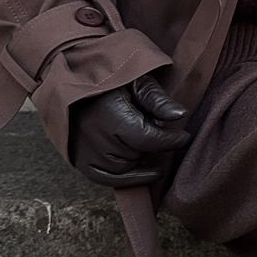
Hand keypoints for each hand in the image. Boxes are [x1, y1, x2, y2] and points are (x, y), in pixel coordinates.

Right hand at [67, 72, 191, 186]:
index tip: (184, 137)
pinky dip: (127, 179)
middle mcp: (94, 135)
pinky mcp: (79, 159)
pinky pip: (106, 179)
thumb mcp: (136, 79)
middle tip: (157, 130)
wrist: (72, 78)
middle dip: (152, 144)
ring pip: (124, 168)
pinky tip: (147, 172)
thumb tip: (180, 115)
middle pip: (137, 154)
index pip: (148, 138)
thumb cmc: (108, 76)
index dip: (171, 140)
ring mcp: (84, 149)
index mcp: (110, 113)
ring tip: (143, 140)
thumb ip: (156, 98)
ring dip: (139, 158)